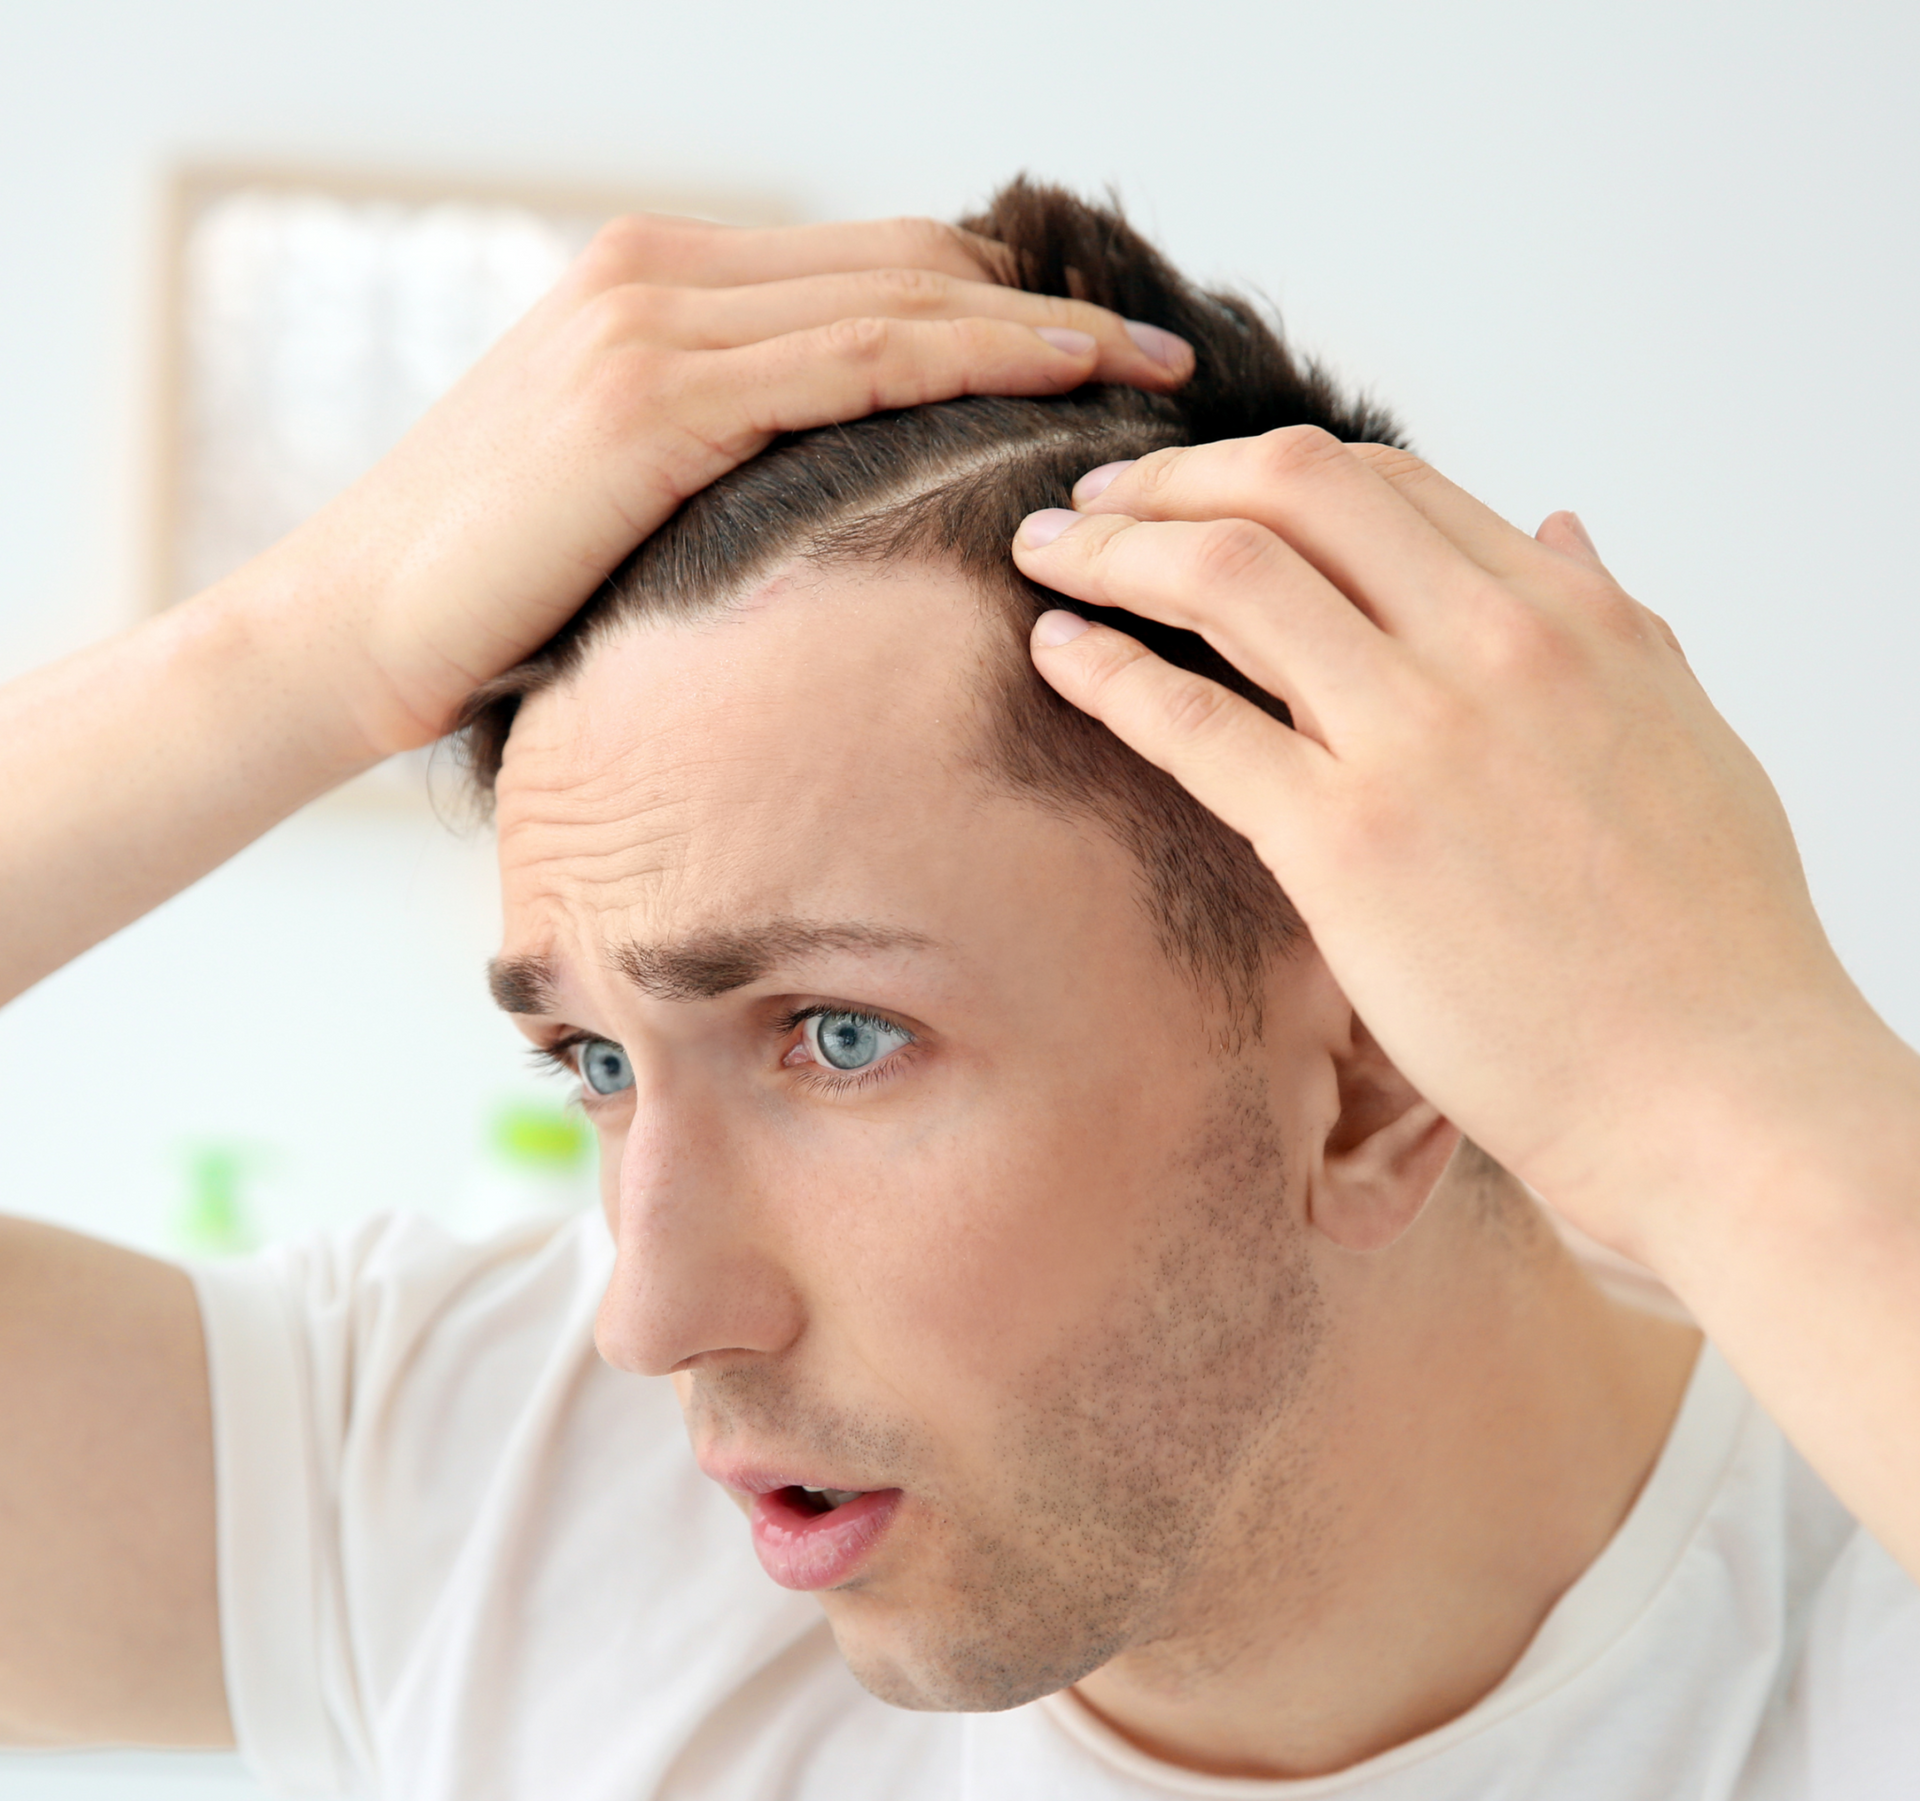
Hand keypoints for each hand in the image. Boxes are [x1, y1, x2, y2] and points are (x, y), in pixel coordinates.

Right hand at [232, 212, 1191, 759]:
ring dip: (1040, 332)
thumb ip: (724, 466)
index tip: (1096, 352)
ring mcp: (655, 322)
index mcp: (657, 288)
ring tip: (1148, 373)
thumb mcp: (624, 503)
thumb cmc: (489, 594)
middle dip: (1046, 307)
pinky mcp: (655, 395)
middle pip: (906, 265)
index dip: (992, 302)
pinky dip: (969, 369)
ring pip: (900, 303)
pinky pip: (855, 364)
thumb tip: (836, 509)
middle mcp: (662, 276)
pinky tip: (1057, 392)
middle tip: (1160, 356)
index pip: (869, 272)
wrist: (354, 628)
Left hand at [1010, 430, 1876, 1262]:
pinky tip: (1057, 651)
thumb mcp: (1684, 737)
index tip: (1197, 494)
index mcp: (1573, 617)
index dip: (1266, 474)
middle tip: (1092, 499)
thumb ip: (1611, 622)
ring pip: (1230, 574)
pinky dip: (1107, 669)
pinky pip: (1194, 721)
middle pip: (1294, 490)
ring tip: (1045, 551)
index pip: (1389, 486)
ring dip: (1116, 546)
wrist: (1716, 1092)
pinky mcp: (1348, 844)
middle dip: (1171, 479)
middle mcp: (1494, 645)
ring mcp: (1417, 737)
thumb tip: (1558, 528)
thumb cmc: (1707, 943)